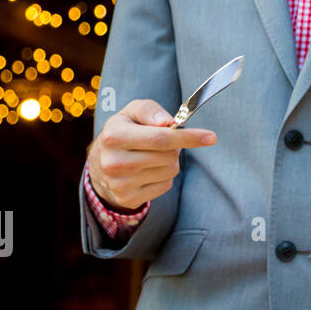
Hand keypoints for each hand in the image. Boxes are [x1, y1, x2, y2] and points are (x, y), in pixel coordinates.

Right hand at [88, 99, 216, 210]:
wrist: (99, 165)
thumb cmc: (123, 131)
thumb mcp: (131, 112)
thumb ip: (150, 110)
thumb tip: (168, 122)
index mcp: (114, 136)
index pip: (161, 138)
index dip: (189, 137)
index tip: (211, 137)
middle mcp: (114, 162)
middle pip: (169, 155)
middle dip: (175, 147)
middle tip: (163, 143)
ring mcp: (120, 184)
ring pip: (170, 171)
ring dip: (169, 162)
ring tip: (151, 156)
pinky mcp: (127, 199)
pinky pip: (165, 186)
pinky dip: (164, 177)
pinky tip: (147, 172)